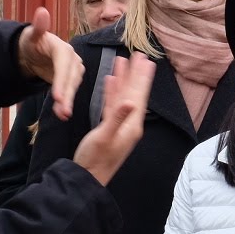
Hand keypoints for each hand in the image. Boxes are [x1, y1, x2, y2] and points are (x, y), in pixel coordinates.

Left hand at [17, 8, 82, 118]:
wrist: (32, 51)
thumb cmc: (31, 42)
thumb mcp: (31, 35)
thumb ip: (38, 26)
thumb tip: (42, 11)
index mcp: (63, 48)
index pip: (64, 65)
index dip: (61, 81)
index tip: (57, 96)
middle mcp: (72, 59)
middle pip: (71, 78)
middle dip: (67, 95)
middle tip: (62, 112)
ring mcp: (73, 69)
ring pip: (72, 87)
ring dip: (68, 101)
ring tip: (62, 115)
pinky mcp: (71, 79)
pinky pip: (69, 91)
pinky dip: (65, 102)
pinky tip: (61, 113)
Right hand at [74, 55, 155, 185]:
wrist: (87, 177)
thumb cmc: (94, 160)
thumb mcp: (105, 137)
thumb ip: (117, 118)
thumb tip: (129, 102)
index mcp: (131, 125)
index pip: (139, 95)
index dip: (142, 77)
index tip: (147, 61)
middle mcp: (129, 124)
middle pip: (134, 93)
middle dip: (136, 74)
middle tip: (140, 56)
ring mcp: (120, 125)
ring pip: (123, 96)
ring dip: (124, 79)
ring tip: (123, 62)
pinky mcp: (110, 128)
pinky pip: (113, 104)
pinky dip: (113, 92)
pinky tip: (111, 81)